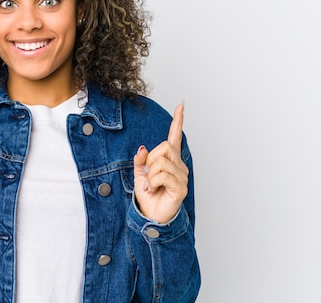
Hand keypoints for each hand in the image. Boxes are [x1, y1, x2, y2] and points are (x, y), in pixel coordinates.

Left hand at [133, 104, 188, 223]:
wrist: (150, 215)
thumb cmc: (148, 195)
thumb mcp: (138, 174)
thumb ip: (140, 160)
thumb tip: (142, 148)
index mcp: (169, 160)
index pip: (175, 137)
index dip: (178, 121)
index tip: (181, 105)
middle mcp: (179, 165)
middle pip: (164, 147)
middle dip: (150, 159)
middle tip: (147, 175)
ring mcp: (182, 176)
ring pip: (161, 162)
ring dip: (150, 174)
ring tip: (150, 185)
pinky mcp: (180, 187)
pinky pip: (163, 175)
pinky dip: (153, 182)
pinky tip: (153, 189)